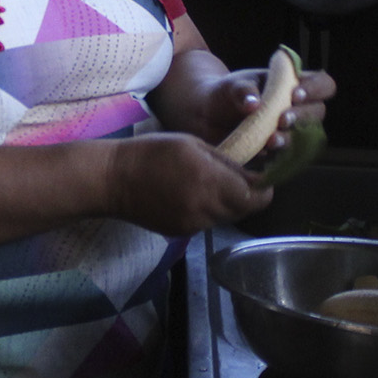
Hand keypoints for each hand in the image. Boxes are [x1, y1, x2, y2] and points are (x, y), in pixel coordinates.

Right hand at [104, 133, 272, 235]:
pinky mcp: (181, 232)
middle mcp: (204, 208)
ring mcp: (192, 224)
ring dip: (227, 203)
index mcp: (209, 181)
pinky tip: (192, 195)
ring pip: (225, 217)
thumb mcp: (194, 145)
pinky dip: (208, 210)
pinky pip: (206, 223)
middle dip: (246, 196)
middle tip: (240, 179)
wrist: (113, 179)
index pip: (255, 198)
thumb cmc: (153, 152)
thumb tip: (255, 176)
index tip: (263, 177)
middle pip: (242, 210)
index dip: (264, 189)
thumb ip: (227, 163)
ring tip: (212, 184)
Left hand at [199, 65, 338, 154]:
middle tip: (283, 119)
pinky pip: (287, 157)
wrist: (206, 115)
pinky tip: (265, 154)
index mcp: (293, 84)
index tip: (295, 94)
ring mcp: (290, 131)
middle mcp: (297, 108)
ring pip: (305, 138)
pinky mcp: (278, 152)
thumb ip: (243, 90)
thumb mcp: (232, 86)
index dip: (316, 89)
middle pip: (318, 112)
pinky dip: (278, 156)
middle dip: (303, 116)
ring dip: (292, 138)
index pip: (323, 84)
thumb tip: (253, 104)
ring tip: (272, 140)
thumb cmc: (226, 93)